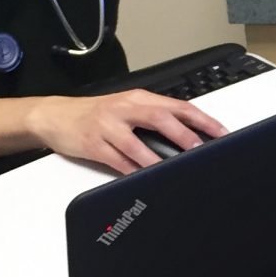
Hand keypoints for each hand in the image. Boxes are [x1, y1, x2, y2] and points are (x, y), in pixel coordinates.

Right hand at [26, 90, 225, 174]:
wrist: (54, 116)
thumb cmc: (96, 114)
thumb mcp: (126, 108)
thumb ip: (154, 118)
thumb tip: (189, 136)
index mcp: (138, 98)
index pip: (177, 106)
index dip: (202, 119)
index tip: (221, 133)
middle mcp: (124, 108)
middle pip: (160, 118)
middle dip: (184, 135)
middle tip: (201, 150)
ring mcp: (107, 126)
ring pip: (137, 143)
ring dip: (157, 158)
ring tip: (175, 169)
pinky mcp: (93, 144)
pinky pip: (117, 160)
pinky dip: (132, 170)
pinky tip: (145, 178)